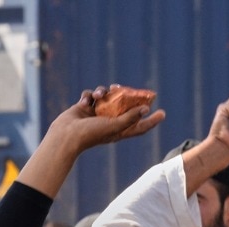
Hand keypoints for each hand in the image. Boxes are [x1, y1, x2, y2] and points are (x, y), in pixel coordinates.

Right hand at [43, 86, 165, 154]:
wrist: (66, 135)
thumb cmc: (91, 134)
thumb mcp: (114, 126)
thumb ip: (130, 117)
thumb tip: (146, 109)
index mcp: (119, 130)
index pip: (140, 126)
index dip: (152, 120)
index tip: (162, 113)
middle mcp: (109, 122)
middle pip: (123, 107)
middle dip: (125, 96)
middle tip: (125, 88)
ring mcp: (96, 114)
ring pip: (106, 97)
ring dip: (103, 93)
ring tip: (99, 95)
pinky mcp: (84, 107)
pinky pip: (91, 95)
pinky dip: (89, 95)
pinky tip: (86, 100)